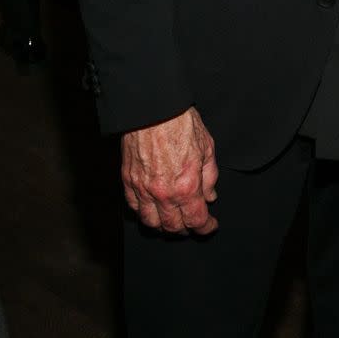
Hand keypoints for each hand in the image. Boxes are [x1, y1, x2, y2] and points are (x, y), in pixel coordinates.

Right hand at [121, 106, 218, 235]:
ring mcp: (143, 189)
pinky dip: (143, 212)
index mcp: (187, 186)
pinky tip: (152, 208)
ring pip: (151, 222)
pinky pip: (134, 207)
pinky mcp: (128, 181)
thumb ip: (210, 176)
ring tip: (172, 219)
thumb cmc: (181, 123)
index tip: (210, 225)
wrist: (153, 108)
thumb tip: (210, 196)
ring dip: (163, 226)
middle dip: (186, 229)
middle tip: (192, 222)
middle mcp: (163, 193)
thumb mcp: (207, 147)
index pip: (196, 220)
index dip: (206, 227)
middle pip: (173, 227)